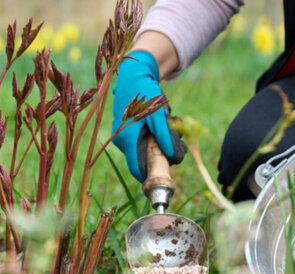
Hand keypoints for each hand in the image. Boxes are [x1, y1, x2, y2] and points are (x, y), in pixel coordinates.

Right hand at [112, 50, 184, 180]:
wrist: (132, 75)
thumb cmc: (145, 93)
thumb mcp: (158, 115)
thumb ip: (164, 135)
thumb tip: (172, 155)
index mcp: (127, 139)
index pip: (136, 169)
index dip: (150, 176)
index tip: (164, 176)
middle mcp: (121, 140)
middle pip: (141, 160)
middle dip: (158, 156)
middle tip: (173, 143)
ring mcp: (121, 136)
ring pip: (141, 150)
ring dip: (155, 145)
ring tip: (166, 126)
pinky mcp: (124, 131)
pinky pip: (138, 141)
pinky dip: (150, 137)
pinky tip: (156, 123)